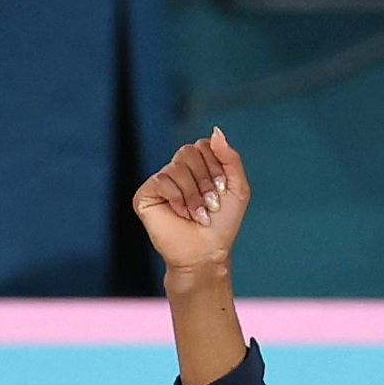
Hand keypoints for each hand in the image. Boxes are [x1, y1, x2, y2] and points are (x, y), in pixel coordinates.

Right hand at [135, 131, 249, 281]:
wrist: (206, 253)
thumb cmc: (222, 225)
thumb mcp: (237, 188)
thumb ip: (231, 158)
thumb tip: (215, 131)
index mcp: (196, 166)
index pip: (204, 145)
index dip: (216, 167)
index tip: (221, 191)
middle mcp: (176, 170)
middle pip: (189, 151)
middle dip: (205, 180)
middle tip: (211, 205)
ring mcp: (160, 182)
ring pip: (177, 167)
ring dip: (194, 195)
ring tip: (198, 216)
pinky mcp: (146, 194)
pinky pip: (162, 181)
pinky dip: (177, 199)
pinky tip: (180, 214)